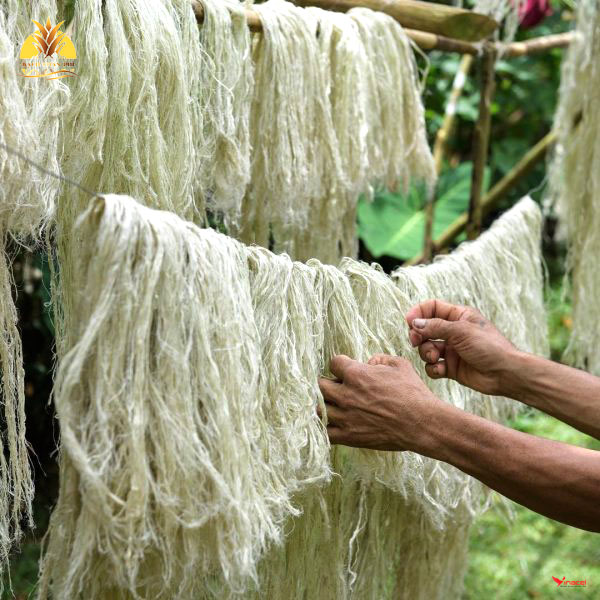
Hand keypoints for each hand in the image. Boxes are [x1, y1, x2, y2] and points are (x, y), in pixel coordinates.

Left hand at [318, 354, 442, 451]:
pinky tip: (334, 423)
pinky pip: (325, 432)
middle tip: (337, 386)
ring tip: (334, 404)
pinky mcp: (349, 436)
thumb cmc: (413, 393)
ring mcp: (345, 416)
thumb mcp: (400, 365)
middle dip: (327, 383)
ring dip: (325, 404)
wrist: (421, 423)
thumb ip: (380, 359)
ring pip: (319, 408)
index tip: (347, 369)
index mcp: (356, 374)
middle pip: (319, 385)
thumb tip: (369, 363)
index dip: (341, 364)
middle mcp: (346, 394)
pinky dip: (326, 427)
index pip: (333, 362)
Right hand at [405, 299, 516, 395]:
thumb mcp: (460, 331)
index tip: (409, 321)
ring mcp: (452, 350)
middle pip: (425, 328)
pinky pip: (433, 366)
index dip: (419, 312)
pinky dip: (433, 368)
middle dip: (418, 335)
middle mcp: (453, 331)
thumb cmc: (489, 347)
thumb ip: (435, 326)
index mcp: (459, 316)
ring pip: (427, 348)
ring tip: (436, 357)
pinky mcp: (451, 367)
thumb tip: (414, 323)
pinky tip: (442, 370)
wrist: (505, 374)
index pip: (432, 307)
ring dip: (427, 353)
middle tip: (416, 341)